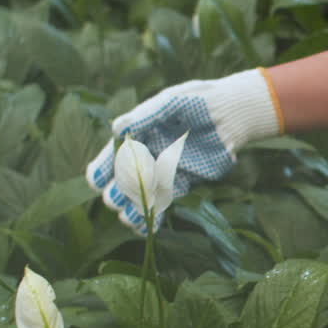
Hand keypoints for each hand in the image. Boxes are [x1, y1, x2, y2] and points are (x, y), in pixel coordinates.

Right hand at [85, 68, 281, 232]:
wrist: (230, 114)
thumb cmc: (198, 101)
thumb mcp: (171, 102)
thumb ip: (145, 116)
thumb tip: (116, 128)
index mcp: (138, 135)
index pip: (112, 155)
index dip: (102, 168)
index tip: (97, 180)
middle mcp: (147, 154)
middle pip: (122, 180)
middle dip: (116, 192)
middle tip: (115, 200)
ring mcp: (164, 170)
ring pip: (140, 195)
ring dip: (132, 208)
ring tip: (128, 218)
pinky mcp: (182, 182)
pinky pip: (163, 202)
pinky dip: (152, 216)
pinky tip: (143, 226)